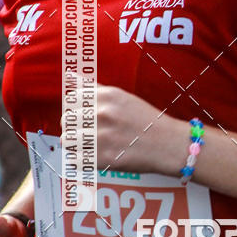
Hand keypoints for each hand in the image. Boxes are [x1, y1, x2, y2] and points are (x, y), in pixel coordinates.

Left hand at [61, 84, 185, 175]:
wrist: (169, 145)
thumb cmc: (146, 120)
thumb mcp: (122, 97)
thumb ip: (93, 87)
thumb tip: (69, 75)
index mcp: (107, 96)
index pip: (70, 100)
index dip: (75, 110)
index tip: (86, 116)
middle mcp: (103, 114)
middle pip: (66, 120)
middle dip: (74, 127)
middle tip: (90, 132)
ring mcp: (102, 137)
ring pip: (67, 140)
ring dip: (76, 144)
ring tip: (91, 145)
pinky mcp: (104, 159)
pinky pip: (74, 160)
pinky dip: (81, 161)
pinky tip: (95, 156)